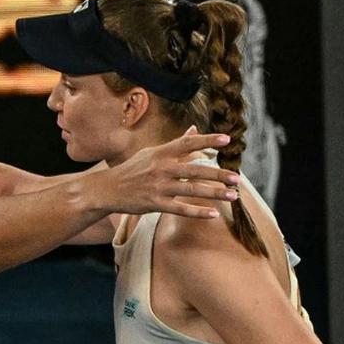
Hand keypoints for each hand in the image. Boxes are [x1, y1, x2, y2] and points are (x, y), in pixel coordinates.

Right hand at [102, 127, 239, 217]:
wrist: (107, 189)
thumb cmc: (131, 170)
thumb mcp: (151, 153)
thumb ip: (175, 144)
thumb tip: (195, 129)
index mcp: (160, 153)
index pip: (188, 143)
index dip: (208, 141)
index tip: (227, 140)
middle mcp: (161, 168)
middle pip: (195, 170)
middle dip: (218, 174)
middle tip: (237, 178)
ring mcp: (158, 187)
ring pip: (191, 190)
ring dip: (214, 193)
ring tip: (232, 196)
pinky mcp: (154, 204)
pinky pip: (180, 209)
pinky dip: (197, 212)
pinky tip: (213, 214)